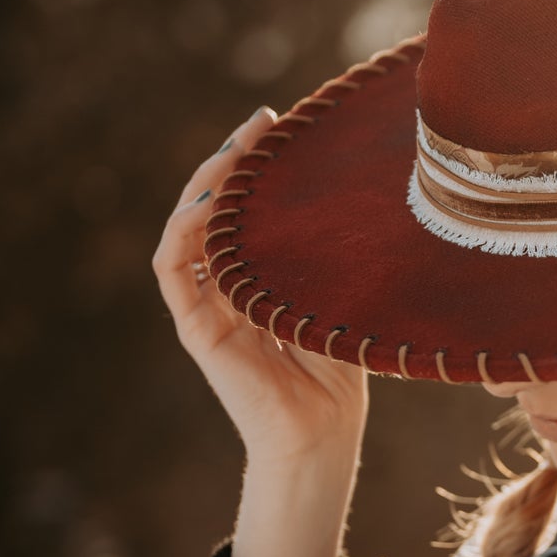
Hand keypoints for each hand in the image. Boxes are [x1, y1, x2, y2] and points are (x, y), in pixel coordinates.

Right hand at [154, 108, 369, 556]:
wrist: (324, 433)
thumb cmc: (344, 370)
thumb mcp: (346, 294)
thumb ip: (343, 254)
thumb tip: (382, 195)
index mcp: (262, 273)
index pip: (247, 205)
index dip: (256, 162)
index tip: (280, 123)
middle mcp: (230, 283)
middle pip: (216, 206)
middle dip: (233, 159)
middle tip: (260, 123)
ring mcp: (208, 304)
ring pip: (188, 228)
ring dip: (203, 185)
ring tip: (231, 152)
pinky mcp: (197, 327)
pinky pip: (174, 270)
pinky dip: (182, 232)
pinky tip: (205, 204)